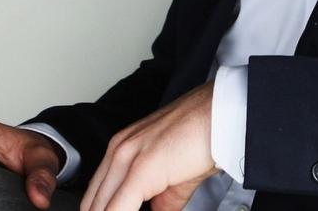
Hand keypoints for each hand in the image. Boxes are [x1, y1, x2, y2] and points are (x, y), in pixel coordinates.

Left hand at [81, 82, 216, 210]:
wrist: (224, 115)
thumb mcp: (175, 177)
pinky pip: (117, 209)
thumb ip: (161, 202)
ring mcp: (126, 157)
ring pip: (100, 207)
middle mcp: (118, 151)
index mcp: (121, 150)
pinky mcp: (141, 168)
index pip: (97, 198)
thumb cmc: (205, 136)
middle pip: (92, 205)